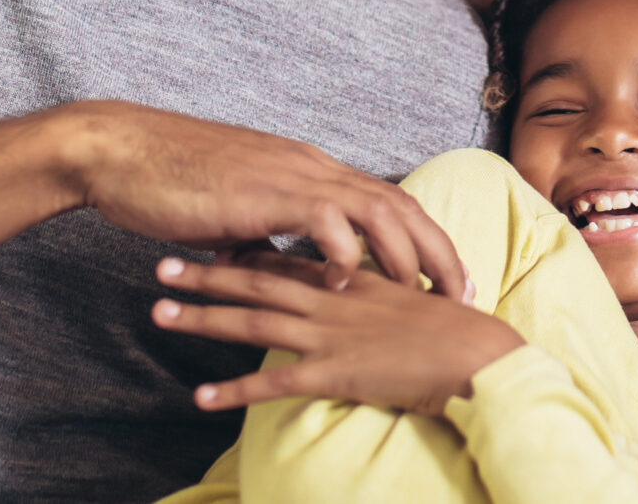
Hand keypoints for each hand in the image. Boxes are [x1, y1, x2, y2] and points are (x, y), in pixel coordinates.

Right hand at [65, 103, 468, 300]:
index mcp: (309, 169)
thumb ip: (269, 233)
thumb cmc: (171, 182)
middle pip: (399, 203)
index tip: (449, 277)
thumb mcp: (236, 210)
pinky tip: (347, 283)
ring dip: (404, 253)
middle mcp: (311, 166)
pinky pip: (319, 219)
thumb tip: (285, 266)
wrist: (121, 152)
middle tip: (463, 292)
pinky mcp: (261, 192)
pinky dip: (341, 250)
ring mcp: (288, 175)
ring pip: (373, 207)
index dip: (424, 237)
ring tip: (421, 294)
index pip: (388, 199)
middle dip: (437, 249)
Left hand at [152, 255, 524, 415]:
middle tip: (161, 264)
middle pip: (256, 279)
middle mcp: (330, 300)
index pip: (286, 259)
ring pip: (253, 321)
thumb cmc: (452, 333)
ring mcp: (328, 334)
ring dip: (203, 318)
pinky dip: (235, 390)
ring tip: (159, 314)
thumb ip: (371, 291)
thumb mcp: (407, 299)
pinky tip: (202, 398)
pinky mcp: (334, 372)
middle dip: (205, 272)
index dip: (243, 249)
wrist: (478, 356)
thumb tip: (348, 289)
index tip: (206, 240)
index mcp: (347, 280)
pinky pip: (275, 382)